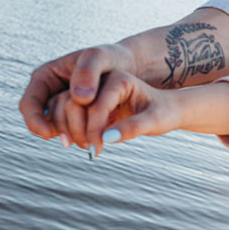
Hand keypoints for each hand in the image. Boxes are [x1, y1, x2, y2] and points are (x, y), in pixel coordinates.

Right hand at [19, 44, 135, 138]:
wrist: (128, 66)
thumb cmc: (110, 57)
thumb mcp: (99, 57)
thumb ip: (87, 72)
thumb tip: (78, 98)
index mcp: (46, 76)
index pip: (29, 103)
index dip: (35, 120)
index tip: (48, 134)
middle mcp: (49, 93)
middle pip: (41, 120)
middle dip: (58, 131)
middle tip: (79, 141)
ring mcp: (62, 106)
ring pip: (56, 128)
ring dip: (71, 136)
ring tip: (90, 141)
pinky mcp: (76, 116)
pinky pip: (72, 131)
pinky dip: (82, 136)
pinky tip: (94, 139)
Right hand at [63, 70, 183, 155]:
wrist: (167, 109)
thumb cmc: (164, 113)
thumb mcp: (155, 121)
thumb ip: (133, 128)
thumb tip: (106, 139)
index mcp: (119, 79)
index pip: (95, 105)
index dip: (93, 129)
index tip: (97, 149)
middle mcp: (101, 81)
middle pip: (71, 102)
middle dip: (76, 129)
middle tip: (90, 150)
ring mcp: (91, 89)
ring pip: (61, 105)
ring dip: (66, 129)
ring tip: (86, 147)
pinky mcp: (87, 101)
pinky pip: (64, 112)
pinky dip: (64, 128)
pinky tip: (75, 143)